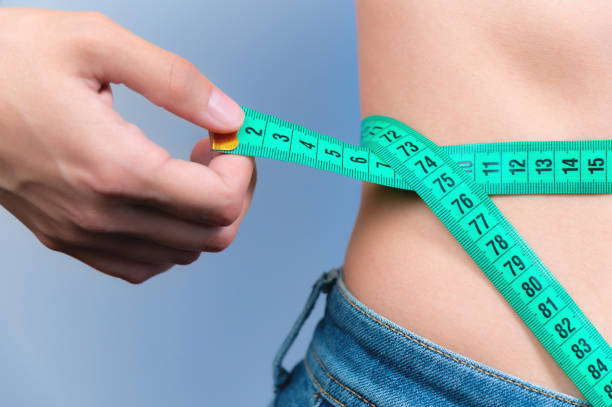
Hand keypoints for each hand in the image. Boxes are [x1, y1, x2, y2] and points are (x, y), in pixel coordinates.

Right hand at [0, 8, 256, 282]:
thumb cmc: (5, 63)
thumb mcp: (96, 43)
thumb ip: (175, 81)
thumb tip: (228, 115)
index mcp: (114, 167)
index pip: (218, 202)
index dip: (241, 168)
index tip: (231, 138)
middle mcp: (100, 214)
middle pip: (210, 235)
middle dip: (233, 191)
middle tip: (218, 152)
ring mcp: (83, 234)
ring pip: (181, 254)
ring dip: (203, 214)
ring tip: (186, 168)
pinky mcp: (68, 239)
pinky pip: (142, 264)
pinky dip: (169, 238)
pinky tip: (160, 198)